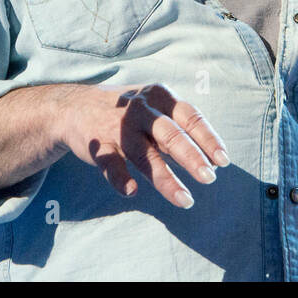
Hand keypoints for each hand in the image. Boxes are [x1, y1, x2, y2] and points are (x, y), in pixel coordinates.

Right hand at [57, 82, 230, 207]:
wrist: (74, 106)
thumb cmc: (127, 111)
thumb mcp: (155, 109)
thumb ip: (179, 130)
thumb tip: (212, 159)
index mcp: (159, 97)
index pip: (190, 116)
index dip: (208, 138)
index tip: (223, 160)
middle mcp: (140, 109)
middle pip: (170, 134)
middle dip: (192, 157)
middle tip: (210, 178)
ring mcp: (117, 127)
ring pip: (144, 154)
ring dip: (166, 178)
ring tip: (185, 199)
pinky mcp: (96, 144)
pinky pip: (110, 163)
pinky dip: (120, 177)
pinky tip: (132, 191)